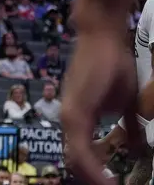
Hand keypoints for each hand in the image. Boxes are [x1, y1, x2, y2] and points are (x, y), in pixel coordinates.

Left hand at [62, 29, 141, 184]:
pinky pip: (80, 149)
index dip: (96, 176)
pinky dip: (93, 170)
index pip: (82, 157)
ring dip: (94, 179)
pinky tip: (108, 183)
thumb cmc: (113, 64)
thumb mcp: (125, 103)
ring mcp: (69, 116)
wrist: (102, 37)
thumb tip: (138, 150)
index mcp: (79, 120)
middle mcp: (69, 120)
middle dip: (94, 180)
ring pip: (76, 161)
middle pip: (76, 164)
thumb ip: (129, 128)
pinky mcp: (74, 112)